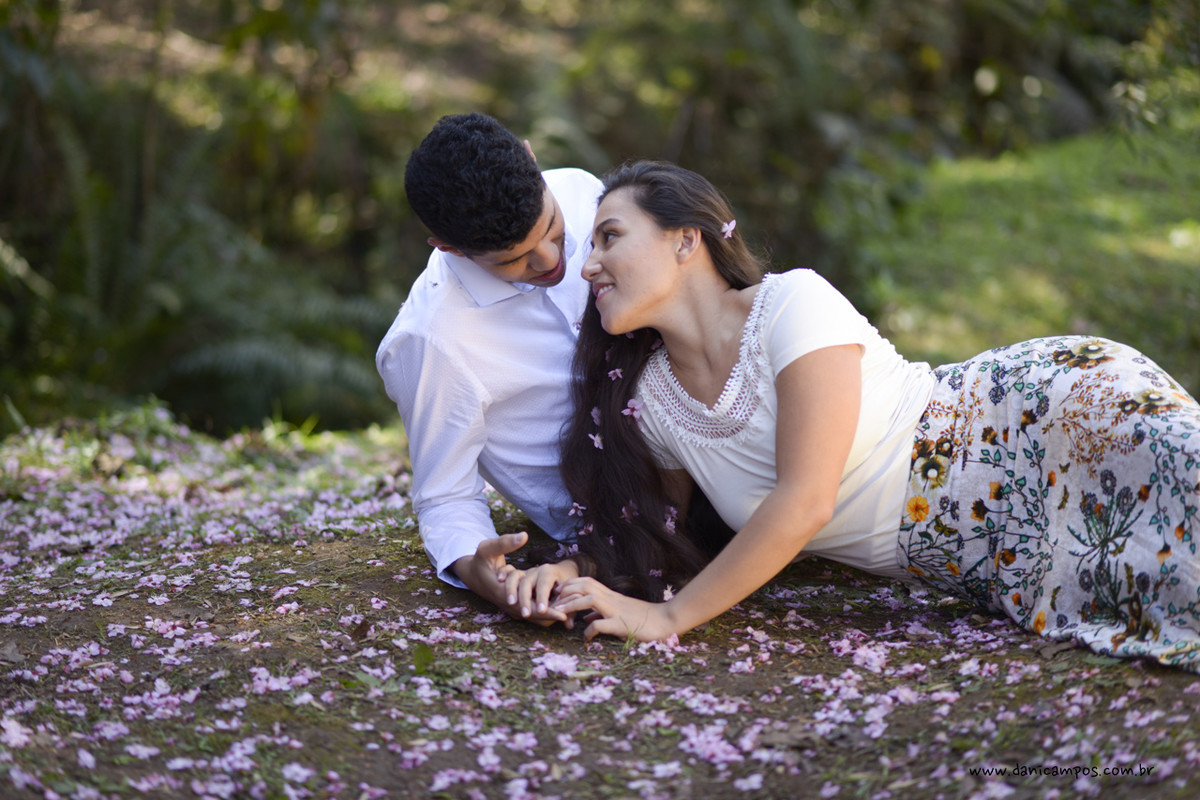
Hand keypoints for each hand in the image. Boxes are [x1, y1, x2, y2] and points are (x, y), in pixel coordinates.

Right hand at [451, 533, 567, 625]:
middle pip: (535, 615)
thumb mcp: (488, 548)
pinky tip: (565, 608)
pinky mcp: (517, 607)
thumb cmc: (481, 560)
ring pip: (537, 618)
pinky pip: (535, 614)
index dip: (546, 610)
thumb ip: (505, 542)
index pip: (527, 605)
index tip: (564, 612)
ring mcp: (513, 607)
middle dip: (555, 616)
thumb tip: (524, 535)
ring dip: (554, 615)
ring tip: (574, 612)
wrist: (473, 575)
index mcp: (502, 592)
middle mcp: (509, 604)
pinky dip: (549, 613)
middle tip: (575, 615)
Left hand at [552, 577, 676, 642]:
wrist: (666, 620)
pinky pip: (600, 625)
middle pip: (584, 585)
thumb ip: (602, 614)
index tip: (557, 593)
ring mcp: (616, 610)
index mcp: (610, 595)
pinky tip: (586, 638)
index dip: (569, 585)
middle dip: (565, 591)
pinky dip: (589, 631)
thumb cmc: (644, 617)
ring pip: (588, 599)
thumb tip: (587, 619)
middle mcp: (611, 599)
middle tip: (552, 602)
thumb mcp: (620, 613)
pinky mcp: (621, 625)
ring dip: (571, 605)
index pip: (586, 581)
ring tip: (560, 615)